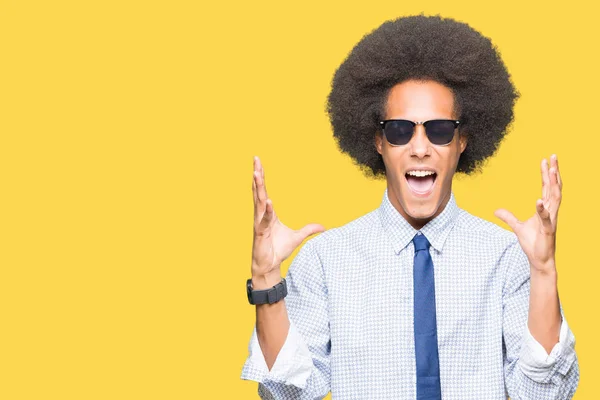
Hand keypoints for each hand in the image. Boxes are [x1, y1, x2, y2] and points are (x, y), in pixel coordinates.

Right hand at [251, 156, 324, 281]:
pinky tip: (269, 201)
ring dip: (258, 187)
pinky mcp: (260, 232)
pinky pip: (264, 220)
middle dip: (257, 175)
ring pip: (259, 201)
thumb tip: (323, 227)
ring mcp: (259, 222)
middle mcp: (261, 214)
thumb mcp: (297, 237)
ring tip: (256, 174)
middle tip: (255, 159)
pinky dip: (267, 211)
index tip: (259, 163)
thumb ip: (309, 230)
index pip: (264, 191)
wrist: (269, 265)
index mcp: (268, 212)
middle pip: (259, 191)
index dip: (262, 177)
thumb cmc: (277, 250)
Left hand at [494, 154, 561, 272]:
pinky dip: (542, 209)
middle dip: (554, 172)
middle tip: (553, 156)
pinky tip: (538, 201)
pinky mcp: (548, 231)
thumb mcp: (517, 227)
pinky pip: (546, 218)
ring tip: (552, 171)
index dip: (546, 174)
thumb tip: (496, 211)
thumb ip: (508, 217)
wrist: (539, 259)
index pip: (546, 188)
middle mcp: (551, 212)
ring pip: (555, 199)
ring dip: (553, 184)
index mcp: (545, 209)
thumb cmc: (533, 243)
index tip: (545, 160)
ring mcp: (551, 220)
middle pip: (554, 188)